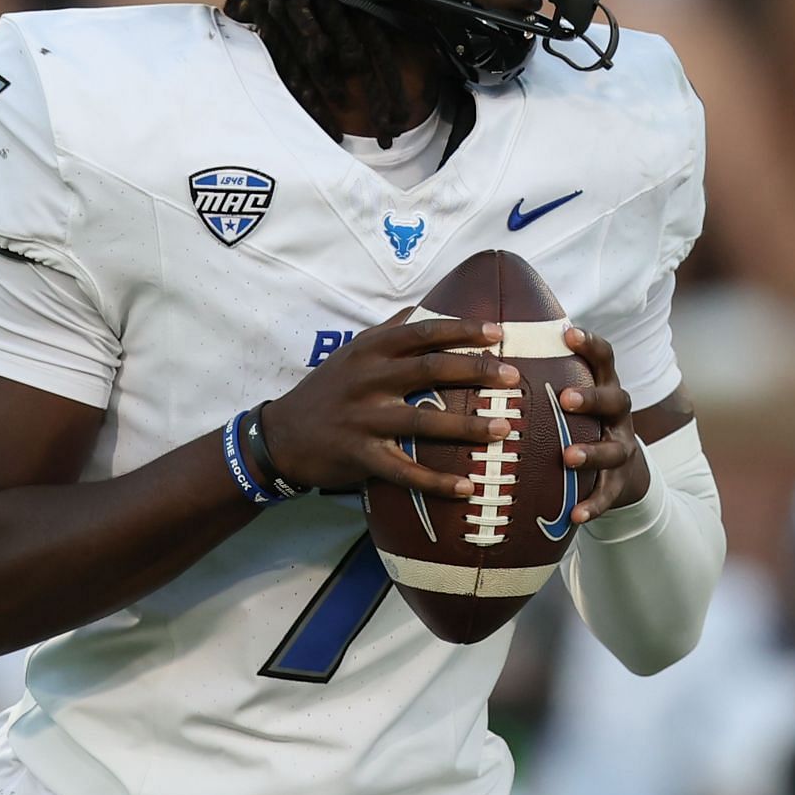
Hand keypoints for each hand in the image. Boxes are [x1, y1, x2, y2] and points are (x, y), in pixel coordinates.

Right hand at [263, 310, 517, 498]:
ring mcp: (363, 419)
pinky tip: (466, 487)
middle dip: (476, 371)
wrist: (281, 435)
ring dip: (467, 426)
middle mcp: (368, 379)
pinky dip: (436, 481)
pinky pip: (405, 471)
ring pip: (423, 422)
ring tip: (504, 428)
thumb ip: (388, 331)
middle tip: (513, 376)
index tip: (498, 331)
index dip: (462, 330)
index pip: (423, 331)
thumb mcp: (351, 352)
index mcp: (370, 350)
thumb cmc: (326, 389)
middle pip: (431, 369)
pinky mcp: (359, 455)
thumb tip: (424, 306)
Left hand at [558, 327, 651, 523]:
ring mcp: (622, 447)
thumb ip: (546, 373)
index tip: (569, 333)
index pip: (604, 359)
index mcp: (604, 387)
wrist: (621, 469)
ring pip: (613, 448)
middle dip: (591, 398)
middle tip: (565, 398)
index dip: (591, 344)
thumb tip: (495, 340)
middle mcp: (618, 414)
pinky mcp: (619, 482)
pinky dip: (593, 504)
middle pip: (614, 399)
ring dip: (591, 452)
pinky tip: (575, 514)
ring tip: (567, 456)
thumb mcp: (572, 394)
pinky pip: (607, 494)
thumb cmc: (580, 420)